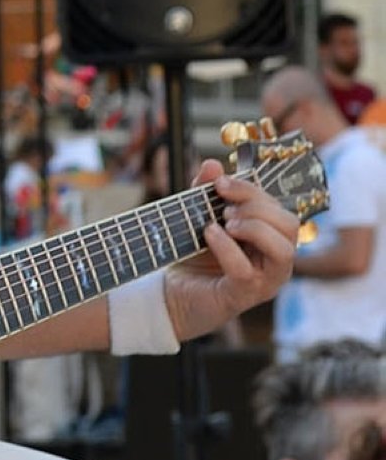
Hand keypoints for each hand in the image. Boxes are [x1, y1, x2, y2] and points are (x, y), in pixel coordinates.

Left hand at [167, 159, 300, 338]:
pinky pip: (247, 271)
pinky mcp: (243, 296)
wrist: (169, 290)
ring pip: (283, 251)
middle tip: (224, 207)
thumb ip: (205, 191)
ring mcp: (264, 281)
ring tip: (225, 223)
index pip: (279, 208)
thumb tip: (213, 164)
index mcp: (270, 238)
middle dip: (258, 207)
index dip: (253, 190)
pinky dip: (228, 248)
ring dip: (254, 228)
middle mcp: (275, 260)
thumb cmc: (193, 254)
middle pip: (290, 225)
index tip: (221, 183)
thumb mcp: (199, 215)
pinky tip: (209, 234)